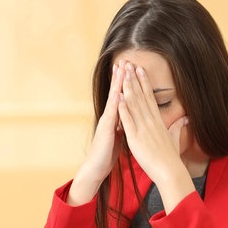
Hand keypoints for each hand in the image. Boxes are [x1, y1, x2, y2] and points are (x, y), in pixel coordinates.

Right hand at [66, 63, 124, 205]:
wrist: (96, 168)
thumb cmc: (107, 154)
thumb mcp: (119, 136)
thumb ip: (123, 125)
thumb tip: (129, 118)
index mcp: (116, 118)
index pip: (122, 97)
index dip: (126, 83)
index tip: (131, 68)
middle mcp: (110, 117)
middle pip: (116, 93)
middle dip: (120, 77)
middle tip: (124, 60)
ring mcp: (107, 122)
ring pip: (113, 100)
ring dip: (116, 84)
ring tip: (120, 70)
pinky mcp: (106, 131)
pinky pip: (112, 115)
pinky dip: (115, 104)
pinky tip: (118, 93)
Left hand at [117, 62, 194, 210]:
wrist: (170, 172)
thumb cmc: (171, 158)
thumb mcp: (175, 139)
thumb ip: (178, 127)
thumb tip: (186, 119)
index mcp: (157, 121)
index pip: (150, 97)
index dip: (144, 82)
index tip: (139, 69)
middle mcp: (150, 121)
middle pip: (141, 96)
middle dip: (134, 79)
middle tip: (129, 63)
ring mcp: (143, 129)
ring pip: (134, 104)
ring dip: (128, 88)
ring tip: (122, 73)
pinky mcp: (136, 138)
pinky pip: (128, 120)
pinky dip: (123, 108)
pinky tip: (119, 97)